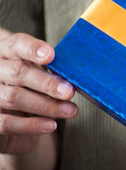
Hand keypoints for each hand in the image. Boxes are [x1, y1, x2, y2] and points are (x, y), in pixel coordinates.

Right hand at [0, 32, 76, 153]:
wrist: (13, 113)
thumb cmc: (29, 85)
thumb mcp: (38, 71)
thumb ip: (50, 70)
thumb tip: (73, 77)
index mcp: (7, 52)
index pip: (18, 44)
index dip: (33, 49)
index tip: (51, 55)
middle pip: (18, 72)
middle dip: (47, 83)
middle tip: (69, 92)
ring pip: (14, 97)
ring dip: (46, 105)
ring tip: (69, 110)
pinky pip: (7, 123)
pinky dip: (31, 125)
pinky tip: (51, 125)